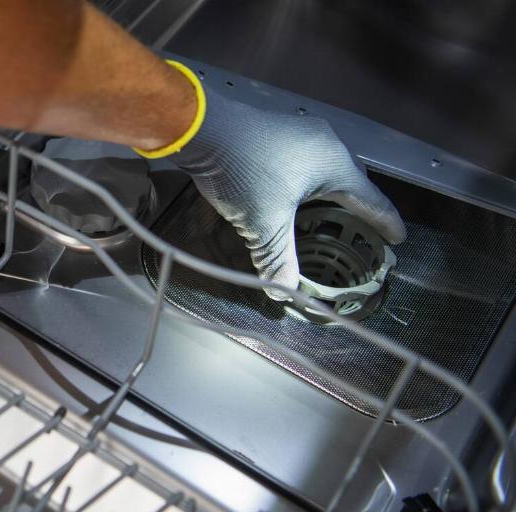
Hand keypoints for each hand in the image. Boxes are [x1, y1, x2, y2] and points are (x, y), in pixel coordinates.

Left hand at [165, 77, 405, 300]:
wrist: (204, 129)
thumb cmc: (242, 171)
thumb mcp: (263, 223)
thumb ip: (278, 258)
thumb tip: (284, 292)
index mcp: (333, 164)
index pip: (370, 199)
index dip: (385, 221)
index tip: (398, 237)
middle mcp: (324, 144)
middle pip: (351, 182)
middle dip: (359, 208)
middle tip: (366, 230)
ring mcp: (301, 134)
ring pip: (326, 171)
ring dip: (331, 195)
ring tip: (332, 217)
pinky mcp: (278, 133)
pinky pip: (306, 162)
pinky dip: (310, 184)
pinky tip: (297, 197)